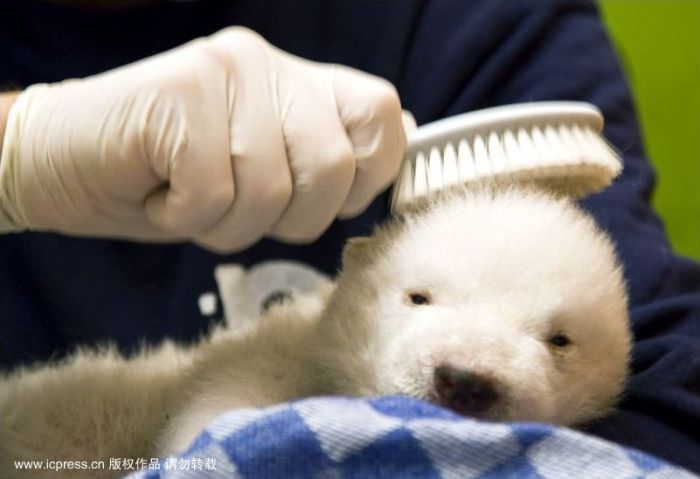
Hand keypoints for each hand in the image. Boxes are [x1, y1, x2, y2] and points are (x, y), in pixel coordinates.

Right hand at [0, 27, 406, 250]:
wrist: (60, 163)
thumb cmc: (165, 179)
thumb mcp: (258, 174)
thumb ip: (325, 153)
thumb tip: (405, 132)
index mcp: (299, 83)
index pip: (382, 116)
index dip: (367, 177)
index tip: (317, 201)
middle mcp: (269, 66)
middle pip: (333, 169)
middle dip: (287, 220)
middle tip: (233, 207)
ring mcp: (225, 75)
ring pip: (270, 191)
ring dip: (225, 224)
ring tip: (186, 197)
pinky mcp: (180, 95)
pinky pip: (212, 194)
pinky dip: (182, 217)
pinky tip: (158, 191)